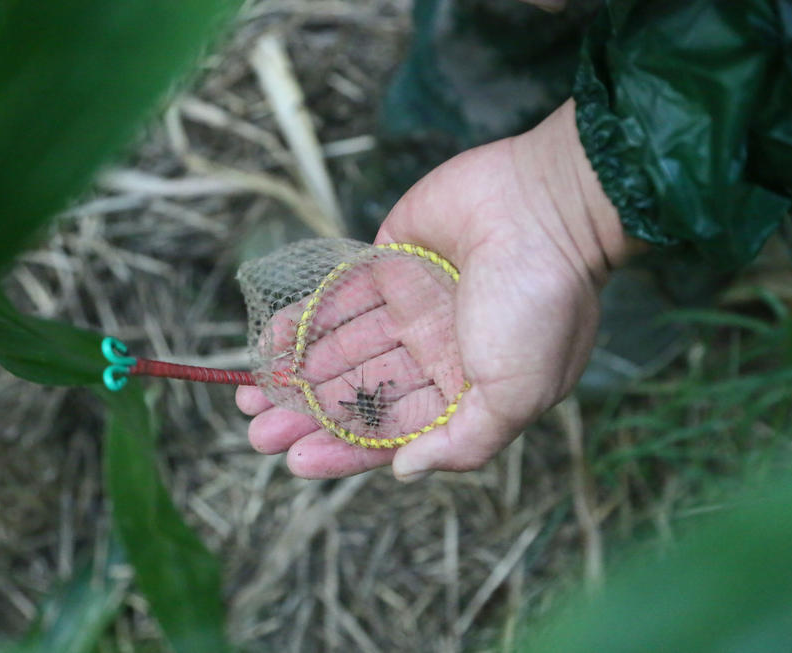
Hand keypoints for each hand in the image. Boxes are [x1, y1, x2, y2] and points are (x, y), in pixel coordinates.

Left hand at [237, 100, 631, 479]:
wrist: (542, 205)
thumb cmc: (539, 304)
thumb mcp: (517, 393)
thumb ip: (464, 443)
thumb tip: (407, 472)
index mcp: (466, 387)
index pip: (396, 430)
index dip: (345, 449)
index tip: (296, 462)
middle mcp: (435, 350)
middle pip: (361, 392)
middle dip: (309, 416)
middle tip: (259, 433)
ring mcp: (409, 305)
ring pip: (343, 349)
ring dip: (297, 374)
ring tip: (248, 396)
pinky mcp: (387, 262)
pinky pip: (337, 299)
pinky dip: (304, 322)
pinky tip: (270, 344)